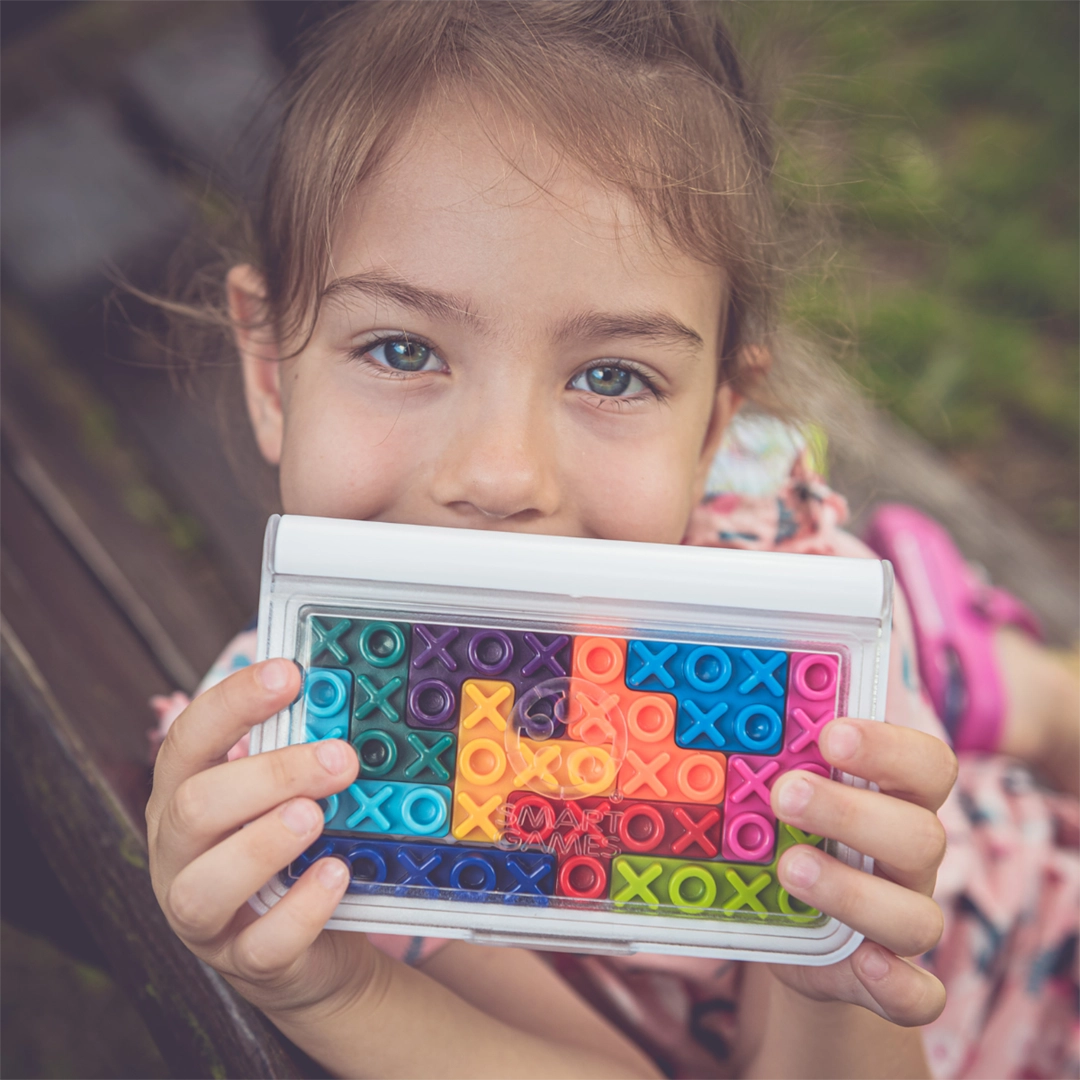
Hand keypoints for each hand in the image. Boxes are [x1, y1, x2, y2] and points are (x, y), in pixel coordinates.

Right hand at [146, 658, 366, 1016]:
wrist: (309, 945)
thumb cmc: (292, 849)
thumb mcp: (287, 795)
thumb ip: (299, 754)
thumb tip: (341, 692)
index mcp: (182, 797)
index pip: (188, 740)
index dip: (234, 702)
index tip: (289, 673)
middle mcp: (177, 855)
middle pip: (193, 807)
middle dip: (268, 775)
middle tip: (339, 759)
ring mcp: (202, 916)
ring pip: (204, 886)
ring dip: (263, 844)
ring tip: (317, 816)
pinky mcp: (243, 963)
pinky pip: (262, 945)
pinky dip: (300, 908)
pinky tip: (336, 874)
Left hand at [766, 718, 956, 1025]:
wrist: (793, 924)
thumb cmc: (793, 833)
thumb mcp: (785, 793)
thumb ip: (778, 759)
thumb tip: (723, 713)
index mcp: (898, 799)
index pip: (928, 764)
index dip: (888, 747)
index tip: (829, 734)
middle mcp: (910, 857)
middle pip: (920, 835)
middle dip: (851, 813)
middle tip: (785, 794)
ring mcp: (903, 917)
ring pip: (917, 917)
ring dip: (853, 891)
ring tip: (789, 868)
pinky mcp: (884, 978)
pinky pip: (920, 995)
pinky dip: (900, 985)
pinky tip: (865, 964)